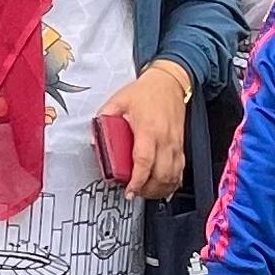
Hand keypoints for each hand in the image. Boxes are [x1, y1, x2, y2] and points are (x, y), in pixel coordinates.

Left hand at [101, 62, 192, 199]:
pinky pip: (180, 170)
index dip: (137, 180)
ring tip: (146, 193)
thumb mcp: (119, 100)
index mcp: (149, 130)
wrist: (169, 82)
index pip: (144, 161)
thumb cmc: (147, 91)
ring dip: (160, 189)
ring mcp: (175, 144)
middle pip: (161, 175)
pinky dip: (173, 183)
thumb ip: (104, 118)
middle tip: (134, 192)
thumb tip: (94, 138)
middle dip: (147, 190)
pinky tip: (164, 188)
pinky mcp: (180, 146)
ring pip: (173, 176)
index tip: (129, 190)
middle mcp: (165, 139)